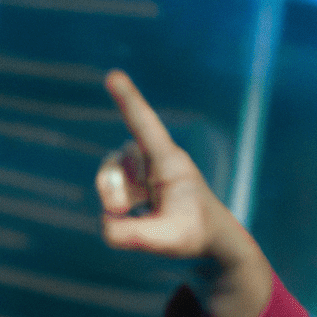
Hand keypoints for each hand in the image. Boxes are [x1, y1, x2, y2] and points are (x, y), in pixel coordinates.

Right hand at [96, 70, 272, 316]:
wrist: (209, 237)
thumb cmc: (196, 233)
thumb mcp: (168, 241)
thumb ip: (136, 236)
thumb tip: (106, 226)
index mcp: (169, 162)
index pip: (145, 125)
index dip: (128, 100)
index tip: (113, 75)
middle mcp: (153, 159)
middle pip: (112, 165)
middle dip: (111, 195)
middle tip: (125, 215)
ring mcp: (142, 169)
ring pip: (108, 181)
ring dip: (116, 205)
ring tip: (143, 218)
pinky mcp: (135, 181)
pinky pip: (110, 195)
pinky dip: (118, 213)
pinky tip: (143, 215)